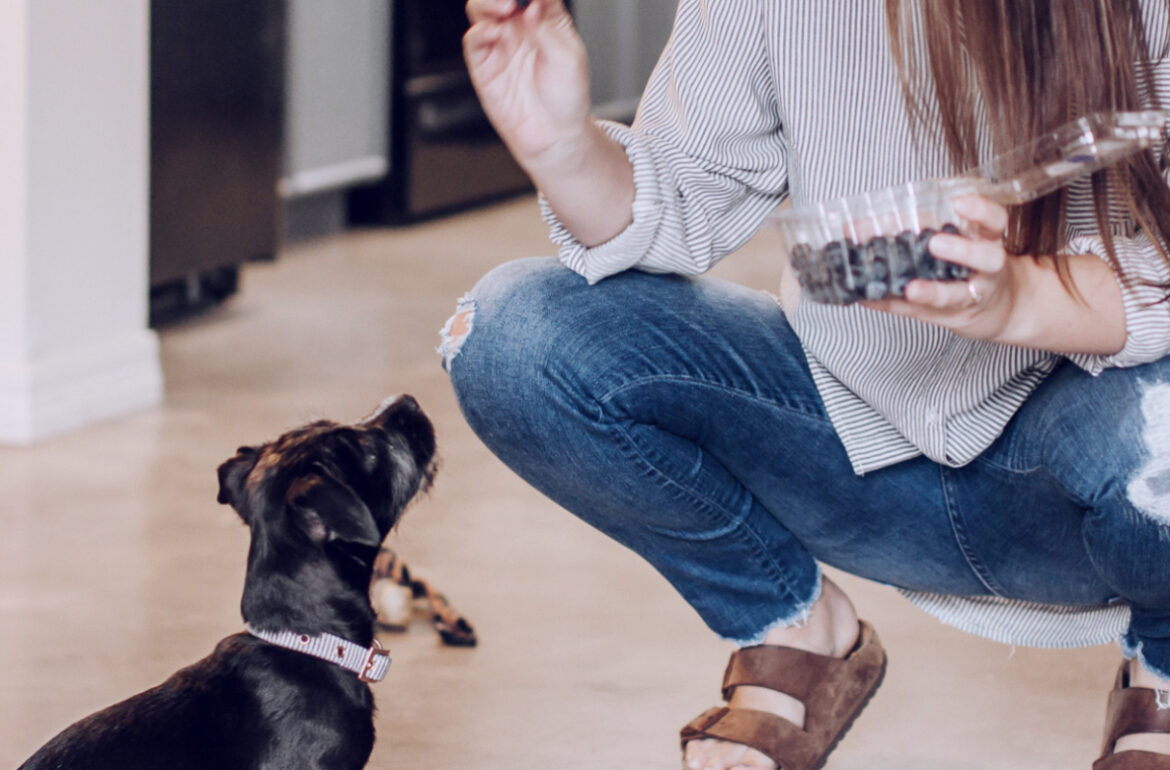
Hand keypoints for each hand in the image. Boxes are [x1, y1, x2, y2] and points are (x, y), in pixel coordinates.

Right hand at [463, 0, 591, 167]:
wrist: (555, 136)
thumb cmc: (568, 98)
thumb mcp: (570, 56)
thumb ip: (548, 26)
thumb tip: (531, 4)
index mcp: (544, 18)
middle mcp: (519, 28)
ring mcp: (500, 45)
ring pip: (481, 10)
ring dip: (488, 3)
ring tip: (505, 7)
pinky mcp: (484, 66)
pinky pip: (474, 41)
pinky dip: (480, 31)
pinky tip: (494, 31)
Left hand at [863, 195, 1019, 339]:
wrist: (1000, 310)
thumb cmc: (969, 264)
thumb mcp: (955, 239)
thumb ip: (919, 227)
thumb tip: (855, 226)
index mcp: (986, 240)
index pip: (994, 221)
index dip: (980, 211)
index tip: (960, 201)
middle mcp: (985, 269)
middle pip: (987, 258)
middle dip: (962, 251)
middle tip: (935, 243)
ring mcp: (971, 296)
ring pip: (957, 295)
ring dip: (932, 292)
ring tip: (911, 289)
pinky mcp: (952, 318)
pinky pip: (922, 314)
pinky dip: (894, 305)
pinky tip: (869, 298)